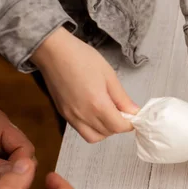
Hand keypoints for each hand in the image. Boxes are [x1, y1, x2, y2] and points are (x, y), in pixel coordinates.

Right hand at [31, 27, 137, 142]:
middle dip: (118, 126)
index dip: (129, 124)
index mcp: (97, 104)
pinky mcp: (63, 114)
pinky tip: (95, 113)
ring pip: (93, 137)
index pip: (119, 127)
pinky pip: (81, 130)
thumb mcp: (109, 75)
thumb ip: (122, 97)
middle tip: (121, 112)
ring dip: (105, 130)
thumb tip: (134, 112)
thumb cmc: (81, 58)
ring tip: (108, 114)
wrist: (53, 51)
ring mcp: (71, 116)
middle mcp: (83, 115)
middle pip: (108, 133)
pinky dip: (92, 128)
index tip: (133, 115)